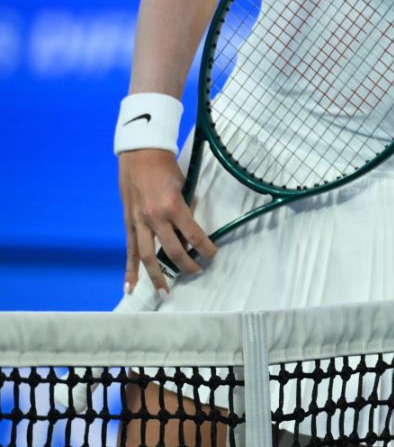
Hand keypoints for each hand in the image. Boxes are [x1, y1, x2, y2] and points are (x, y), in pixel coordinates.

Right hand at [118, 149, 214, 293]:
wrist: (139, 154)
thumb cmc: (165, 166)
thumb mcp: (184, 184)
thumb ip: (187, 207)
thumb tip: (192, 228)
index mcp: (172, 206)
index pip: (193, 234)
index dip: (205, 247)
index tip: (212, 255)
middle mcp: (154, 217)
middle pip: (172, 250)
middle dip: (186, 265)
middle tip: (197, 272)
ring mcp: (138, 222)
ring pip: (148, 256)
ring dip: (157, 276)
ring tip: (165, 292)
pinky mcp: (127, 223)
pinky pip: (129, 250)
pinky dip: (129, 269)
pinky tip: (130, 286)